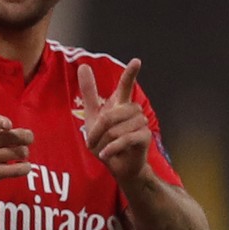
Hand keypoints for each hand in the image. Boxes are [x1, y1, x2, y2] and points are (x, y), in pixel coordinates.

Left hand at [77, 59, 150, 183]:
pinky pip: (126, 139)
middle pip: (112, 114)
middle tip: (92, 142)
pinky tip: (106, 155)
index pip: (126, 85)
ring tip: (103, 149)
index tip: (136, 61)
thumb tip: (83, 65)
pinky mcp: (145, 138)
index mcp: (121, 105)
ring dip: (105, 141)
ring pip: (118, 128)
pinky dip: (113, 148)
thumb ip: (89, 93)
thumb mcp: (92, 117)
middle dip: (98, 129)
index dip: (130, 73)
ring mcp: (141, 124)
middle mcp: (133, 112)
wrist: (118, 167)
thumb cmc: (106, 142)